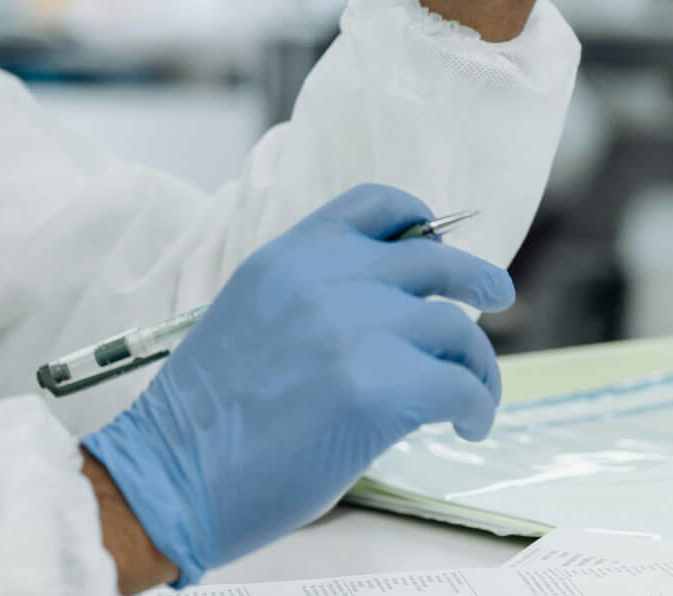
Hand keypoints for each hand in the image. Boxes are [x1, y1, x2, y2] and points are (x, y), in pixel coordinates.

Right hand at [81, 185, 512, 584]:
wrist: (174, 467)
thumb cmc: (206, 412)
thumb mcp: (251, 313)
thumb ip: (313, 294)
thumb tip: (387, 308)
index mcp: (288, 255)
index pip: (374, 203)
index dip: (420, 219)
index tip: (442, 242)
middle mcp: (325, 278)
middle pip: (435, 259)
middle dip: (478, 279)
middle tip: (498, 297)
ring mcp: (353, 328)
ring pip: (457, 327)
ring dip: (477, 363)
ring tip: (473, 395)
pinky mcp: (377, 388)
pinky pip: (461, 385)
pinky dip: (477, 406)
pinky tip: (466, 425)